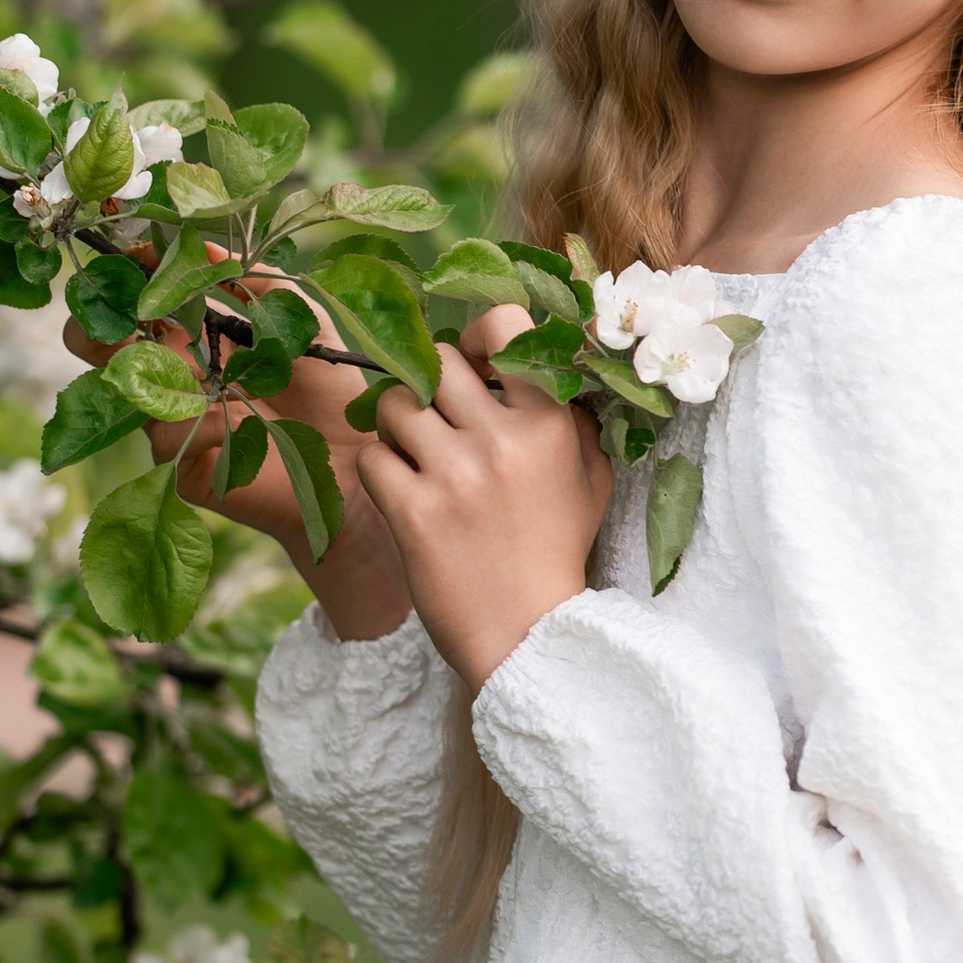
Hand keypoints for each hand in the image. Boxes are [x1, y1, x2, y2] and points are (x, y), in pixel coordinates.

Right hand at [64, 262, 410, 642]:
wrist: (355, 456)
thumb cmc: (329, 385)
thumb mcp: (301, 318)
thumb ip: (256, 279)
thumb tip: (205, 246)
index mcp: (189, 334)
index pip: (133, 301)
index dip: (123, 278)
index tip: (133, 257)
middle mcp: (170, 375)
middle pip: (95, 346)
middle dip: (95, 327)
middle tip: (123, 316)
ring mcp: (171, 421)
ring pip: (124, 391)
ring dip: (158, 373)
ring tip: (202, 371)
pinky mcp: (183, 466)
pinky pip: (165, 438)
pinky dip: (200, 422)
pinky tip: (235, 422)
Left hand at [358, 308, 614, 693]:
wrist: (528, 636)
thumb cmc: (558, 554)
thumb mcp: (589, 479)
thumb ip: (573, 420)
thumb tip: (550, 365)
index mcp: (549, 423)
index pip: (504, 326)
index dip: (476, 336)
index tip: (473, 364)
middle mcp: (500, 441)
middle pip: (436, 361)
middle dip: (429, 383)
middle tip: (434, 414)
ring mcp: (453, 476)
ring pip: (393, 403)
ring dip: (396, 424)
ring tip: (413, 453)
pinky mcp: (412, 513)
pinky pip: (373, 457)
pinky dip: (380, 470)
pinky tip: (402, 492)